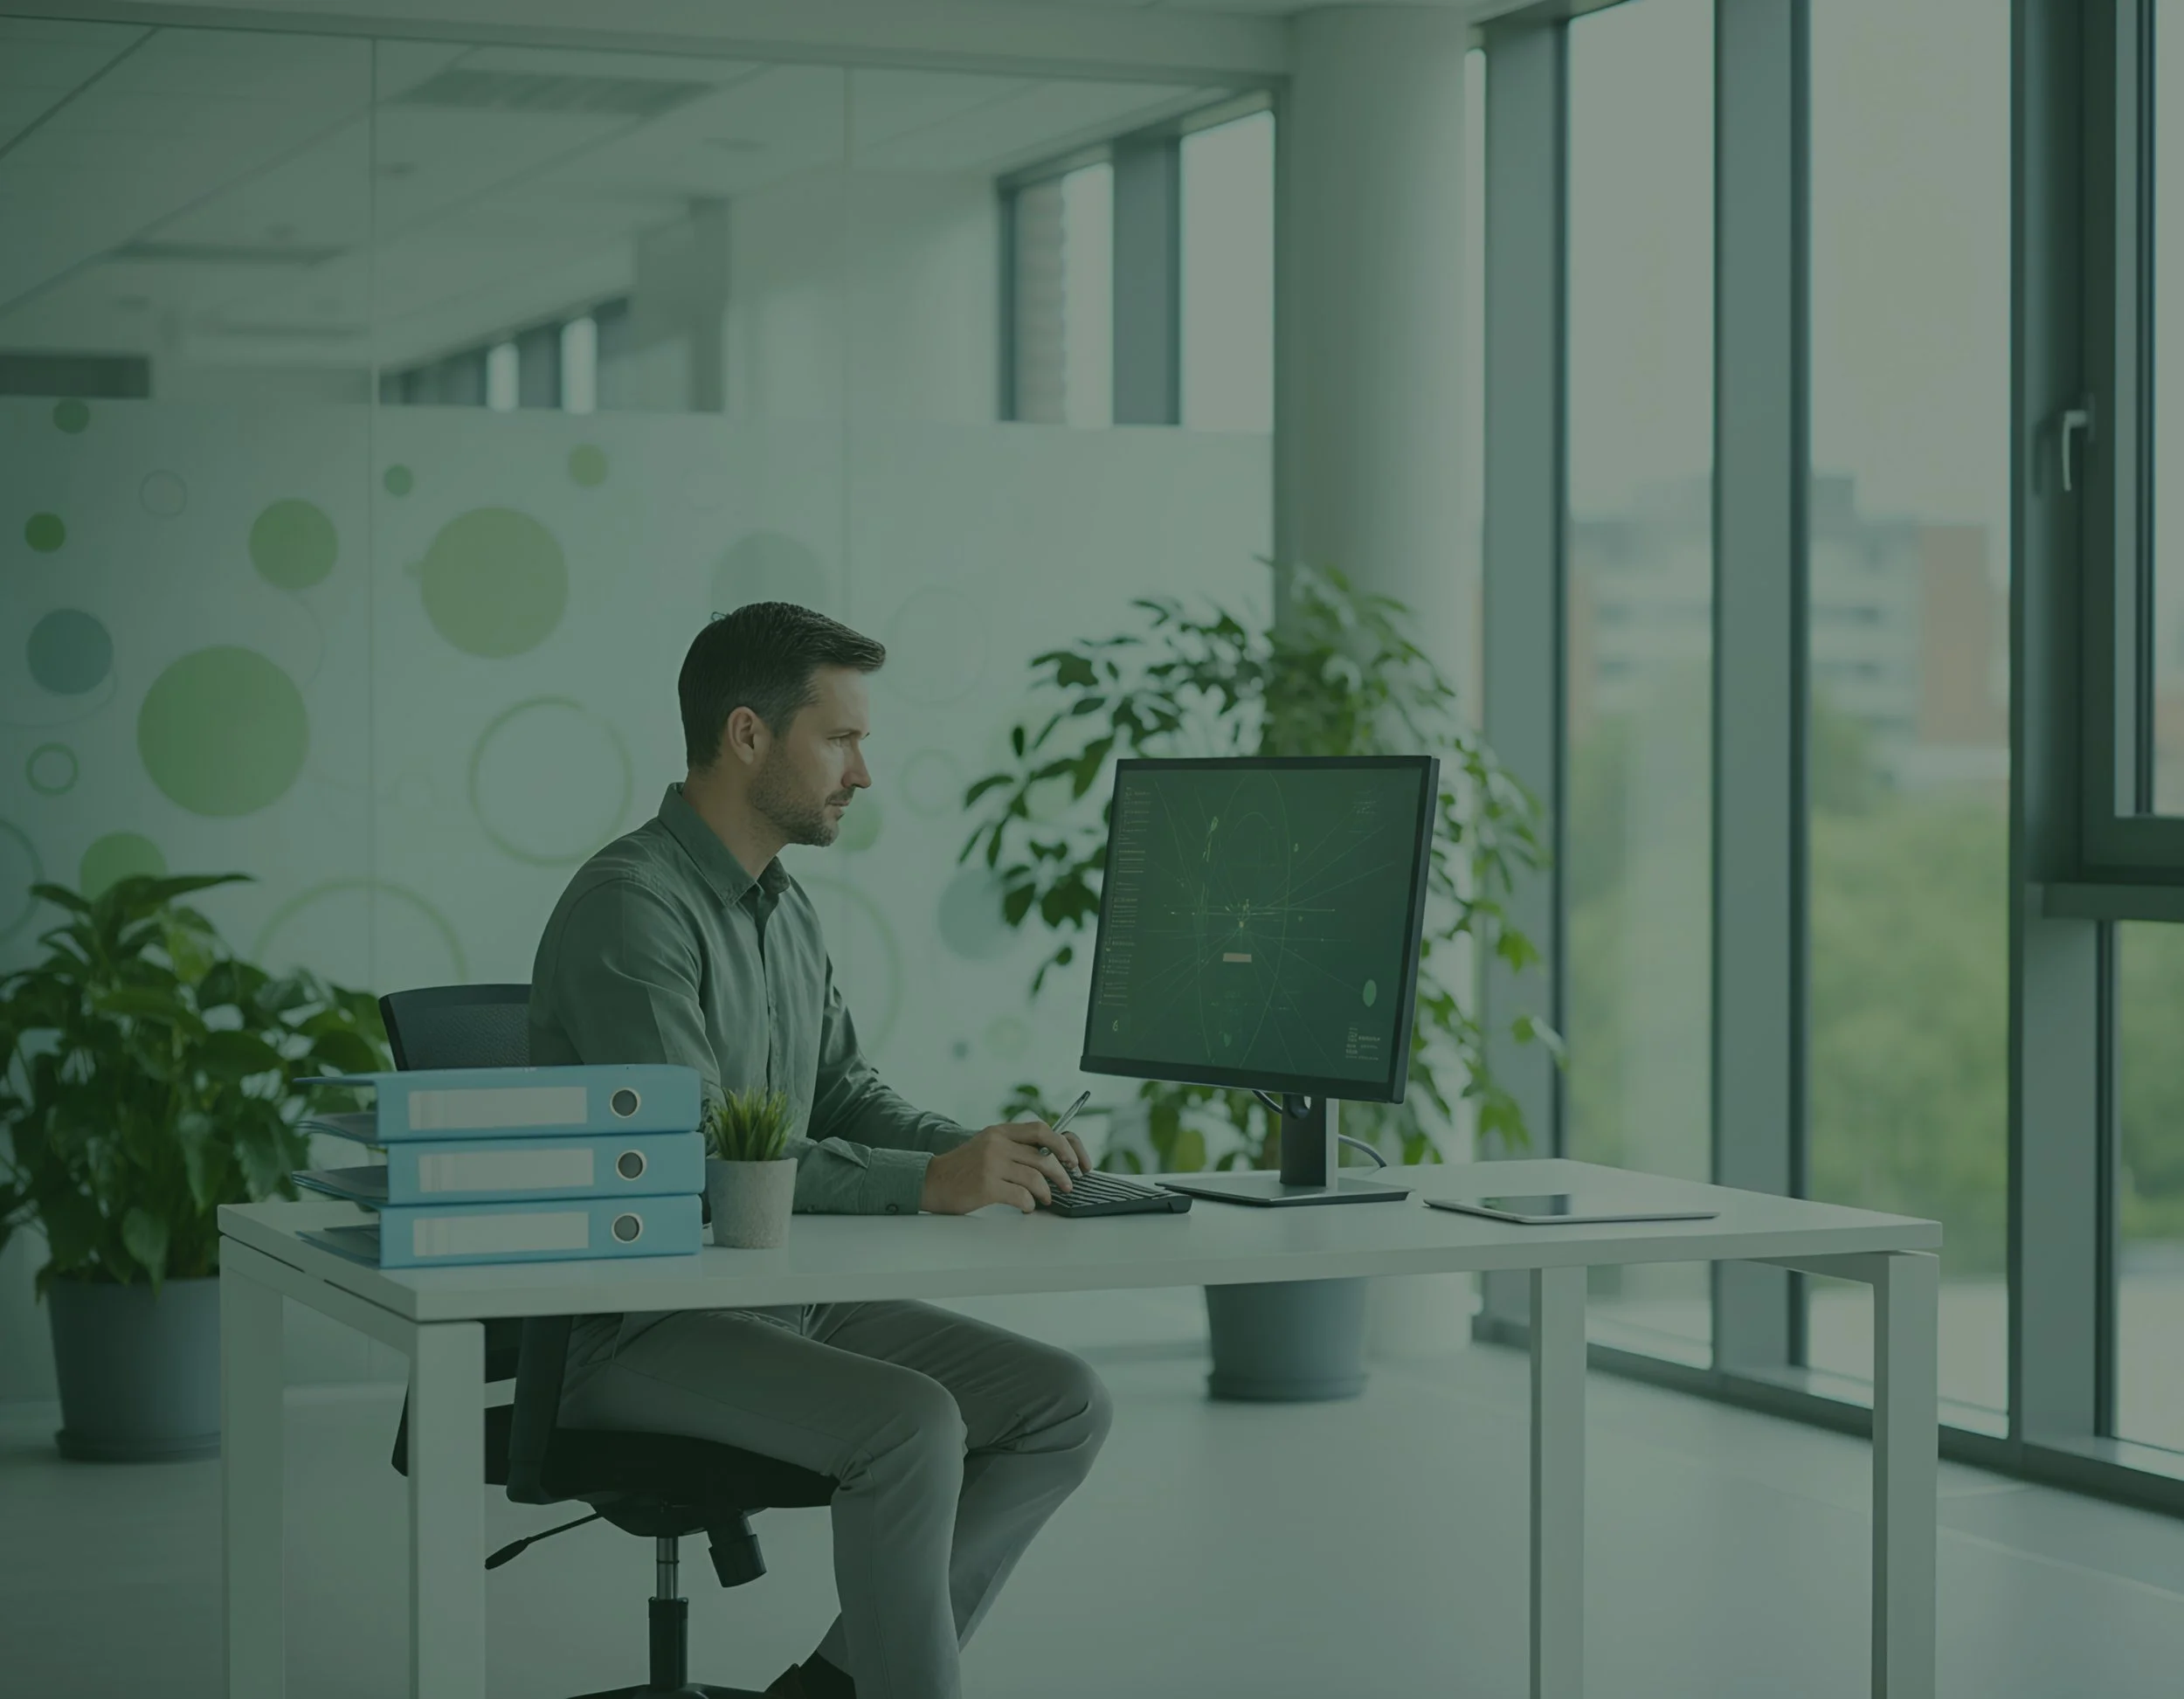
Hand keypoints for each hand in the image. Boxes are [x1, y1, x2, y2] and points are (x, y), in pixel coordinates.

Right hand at [919, 1120, 1094, 1214]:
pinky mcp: (986, 1185)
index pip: (1042, 1129)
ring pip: (1036, 1177)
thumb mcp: (987, 1146)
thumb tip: (1051, 1157)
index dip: (1064, 1144)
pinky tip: (1027, 1207)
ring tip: (1046, 1199)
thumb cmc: (962, 1168)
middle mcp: (997, 1144)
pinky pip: (1021, 1196)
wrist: (930, 1181)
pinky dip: (1029, 1204)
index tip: (1075, 1159)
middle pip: (1044, 1155)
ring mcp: (991, 1164)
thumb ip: (1014, 1146)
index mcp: (1000, 1131)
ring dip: (1047, 1192)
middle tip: (1069, 1184)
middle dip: (1063, 1172)